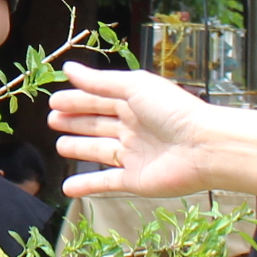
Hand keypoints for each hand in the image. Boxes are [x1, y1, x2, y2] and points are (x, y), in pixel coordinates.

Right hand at [47, 60, 228, 199]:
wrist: (203, 148)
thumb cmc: (172, 111)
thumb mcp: (133, 87)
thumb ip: (100, 82)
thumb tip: (68, 68)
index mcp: (134, 103)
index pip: (99, 100)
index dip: (76, 100)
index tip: (53, 100)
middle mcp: (133, 128)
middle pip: (97, 124)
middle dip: (75, 121)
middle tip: (52, 120)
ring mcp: (133, 155)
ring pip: (99, 151)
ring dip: (79, 149)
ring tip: (60, 147)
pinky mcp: (134, 180)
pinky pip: (105, 183)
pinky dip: (87, 186)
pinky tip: (68, 188)